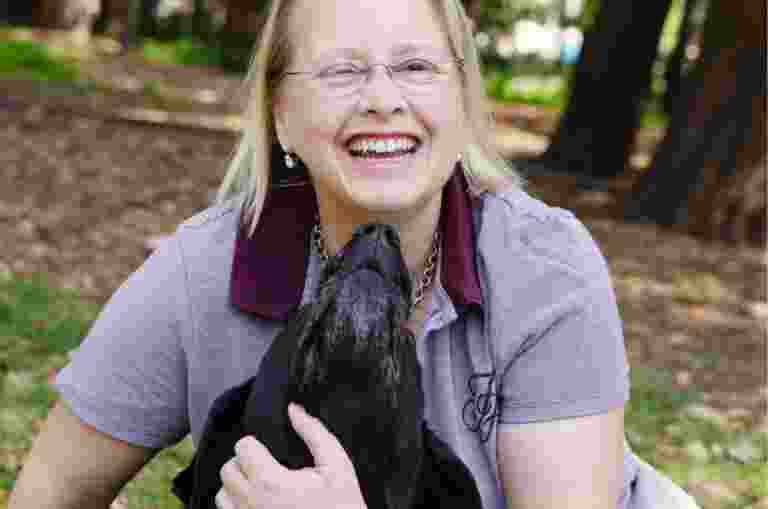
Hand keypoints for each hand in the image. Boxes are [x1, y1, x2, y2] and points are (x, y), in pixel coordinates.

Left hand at [216, 402, 366, 508]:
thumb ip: (314, 432)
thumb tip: (294, 410)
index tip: (268, 450)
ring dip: (236, 486)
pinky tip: (260, 503)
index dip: (256, 443)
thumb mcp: (337, 465)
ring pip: (222, 495)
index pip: (242, 447)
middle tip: (265, 465)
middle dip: (244, 462)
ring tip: (261, 486)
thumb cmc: (343, 507)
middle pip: (227, 469)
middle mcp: (251, 504)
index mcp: (271, 482)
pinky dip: (238, 505)